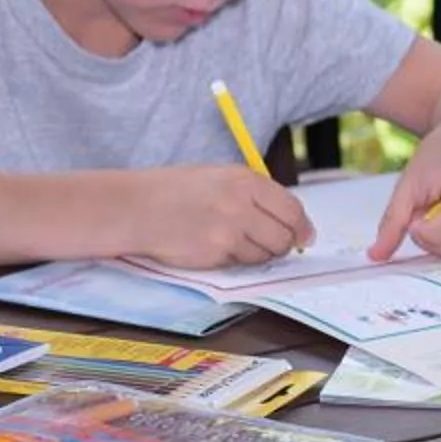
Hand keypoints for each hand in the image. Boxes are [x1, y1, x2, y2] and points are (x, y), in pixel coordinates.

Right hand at [125, 166, 311, 267]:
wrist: (135, 207)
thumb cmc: (175, 191)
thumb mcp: (219, 178)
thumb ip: (253, 194)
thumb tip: (290, 220)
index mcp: (245, 179)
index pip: (291, 208)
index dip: (302, 226)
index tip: (305, 236)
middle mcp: (242, 203)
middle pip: (284, 236)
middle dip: (282, 245)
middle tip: (271, 245)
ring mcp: (229, 229)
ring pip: (264, 254)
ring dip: (256, 254)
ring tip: (231, 240)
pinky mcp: (215, 252)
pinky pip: (240, 263)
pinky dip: (234, 261)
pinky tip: (214, 247)